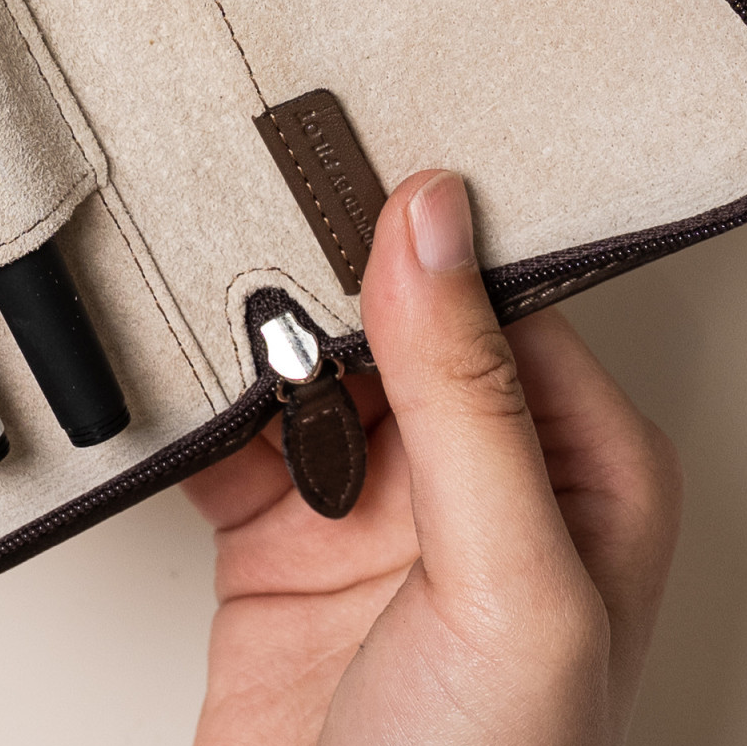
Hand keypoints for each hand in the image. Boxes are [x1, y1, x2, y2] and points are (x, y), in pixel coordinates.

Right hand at [184, 171, 679, 745]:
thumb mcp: (510, 583)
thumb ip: (472, 398)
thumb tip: (437, 228)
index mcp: (584, 471)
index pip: (502, 295)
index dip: (423, 229)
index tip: (347, 162)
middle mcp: (485, 481)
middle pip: (389, 316)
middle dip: (310, 270)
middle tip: (244, 206)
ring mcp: (376, 514)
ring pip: (296, 363)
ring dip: (238, 330)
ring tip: (191, 284)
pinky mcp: (276, 548)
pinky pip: (223, 435)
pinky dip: (183, 403)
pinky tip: (162, 375)